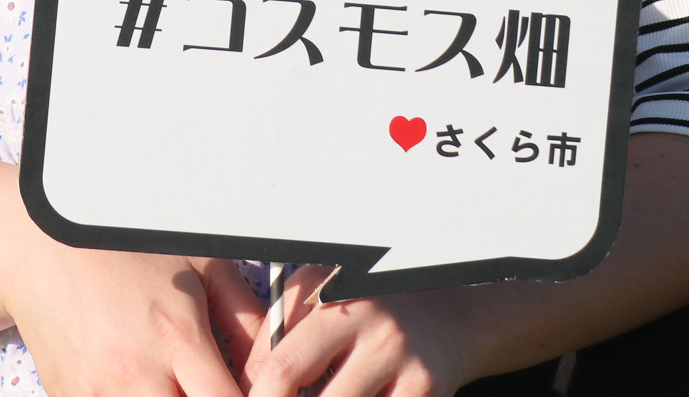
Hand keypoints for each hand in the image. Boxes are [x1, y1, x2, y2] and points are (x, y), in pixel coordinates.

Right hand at [1, 236, 263, 396]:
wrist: (38, 246)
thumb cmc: (124, 249)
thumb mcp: (200, 265)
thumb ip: (248, 320)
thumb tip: (280, 368)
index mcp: (177, 336)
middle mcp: (136, 374)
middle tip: (214, 391)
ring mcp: (97, 395)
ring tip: (179, 387)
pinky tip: (146, 388)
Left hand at [247, 269, 472, 396]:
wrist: (443, 316)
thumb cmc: (363, 311)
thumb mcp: (317, 300)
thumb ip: (275, 336)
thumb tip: (246, 388)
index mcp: (337, 302)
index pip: (284, 367)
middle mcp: (375, 331)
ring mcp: (405, 365)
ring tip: (321, 396)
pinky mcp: (428, 392)